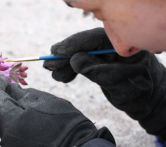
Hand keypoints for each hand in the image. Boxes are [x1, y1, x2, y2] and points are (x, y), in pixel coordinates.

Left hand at [0, 76, 114, 146]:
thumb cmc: (66, 123)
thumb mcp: (46, 102)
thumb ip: (24, 94)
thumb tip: (11, 88)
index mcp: (12, 124)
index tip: (3, 78)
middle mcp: (6, 138)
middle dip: (5, 98)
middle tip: (14, 87)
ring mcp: (11, 146)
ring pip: (5, 122)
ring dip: (11, 110)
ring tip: (24, 102)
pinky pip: (11, 132)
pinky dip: (16, 121)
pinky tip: (27, 116)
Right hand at [44, 27, 165, 138]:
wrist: (146, 100)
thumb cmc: (139, 91)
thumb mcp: (120, 83)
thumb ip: (98, 71)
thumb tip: (74, 60)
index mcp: (120, 46)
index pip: (92, 39)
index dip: (72, 44)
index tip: (55, 52)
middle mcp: (110, 47)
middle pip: (83, 46)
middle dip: (64, 56)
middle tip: (49, 65)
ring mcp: (103, 56)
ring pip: (80, 56)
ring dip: (65, 65)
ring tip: (55, 74)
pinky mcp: (98, 65)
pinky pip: (81, 64)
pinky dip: (70, 70)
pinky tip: (63, 76)